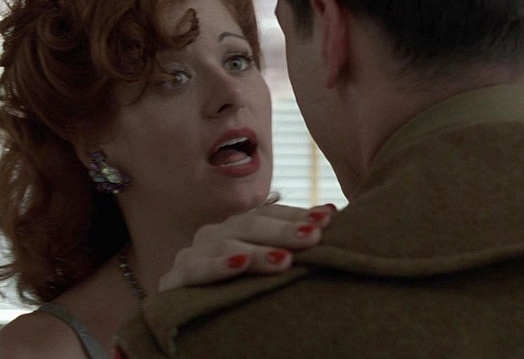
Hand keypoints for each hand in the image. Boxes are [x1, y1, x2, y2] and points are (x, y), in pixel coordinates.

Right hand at [158, 203, 335, 291]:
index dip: (297, 214)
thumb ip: (291, 242)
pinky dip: (217, 266)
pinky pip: (194, 271)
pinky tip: (240, 264)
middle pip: (250, 225)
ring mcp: (192, 255)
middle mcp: (214, 235)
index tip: (329, 217)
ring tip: (284, 259)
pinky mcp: (173, 282)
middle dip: (285, 230)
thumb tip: (331, 212)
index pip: (268, 214)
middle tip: (314, 236)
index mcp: (237, 229)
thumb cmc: (240, 295)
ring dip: (257, 251)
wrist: (196, 330)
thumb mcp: (267, 268)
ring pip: (226, 244)